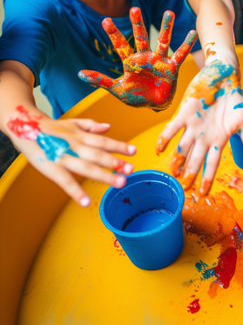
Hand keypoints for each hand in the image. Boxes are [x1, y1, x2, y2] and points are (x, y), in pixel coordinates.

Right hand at [6, 105, 135, 205]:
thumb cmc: (52, 128)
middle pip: (98, 154)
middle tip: (130, 170)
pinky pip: (65, 181)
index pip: (104, 141)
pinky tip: (87, 202)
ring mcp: (64, 157)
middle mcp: (75, 146)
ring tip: (119, 183)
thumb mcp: (72, 122)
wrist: (25, 128)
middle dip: (115, 162)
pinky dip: (76, 192)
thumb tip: (108, 127)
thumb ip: (91, 125)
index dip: (119, 146)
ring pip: (86, 167)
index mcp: (81, 135)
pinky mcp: (52, 169)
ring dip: (103, 175)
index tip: (134, 151)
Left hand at [79, 7, 196, 110]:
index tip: (105, 20)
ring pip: (163, 41)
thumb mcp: (117, 89)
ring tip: (169, 12)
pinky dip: (187, 44)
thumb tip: (79, 74)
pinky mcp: (172, 67)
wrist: (155, 105)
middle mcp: (145, 57)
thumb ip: (101, 81)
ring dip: (166, 27)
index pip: (120, 45)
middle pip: (141, 37)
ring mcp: (159, 61)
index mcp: (131, 61)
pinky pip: (181, 54)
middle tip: (134, 9)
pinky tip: (193, 32)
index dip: (113, 33)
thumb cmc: (136, 97)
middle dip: (137, 24)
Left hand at [156, 57, 242, 195]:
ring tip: (173, 172)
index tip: (203, 194)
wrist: (224, 76)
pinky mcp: (184, 113)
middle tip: (184, 188)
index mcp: (218, 140)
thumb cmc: (235, 100)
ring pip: (182, 147)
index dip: (207, 178)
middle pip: (195, 159)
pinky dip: (165, 138)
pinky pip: (172, 128)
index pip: (212, 164)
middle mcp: (203, 137)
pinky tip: (159, 149)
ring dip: (177, 160)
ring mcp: (193, 126)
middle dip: (189, 174)